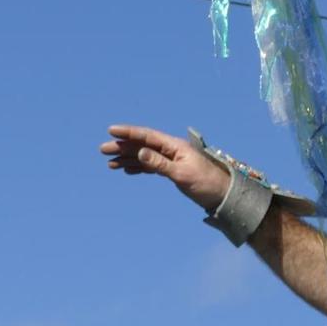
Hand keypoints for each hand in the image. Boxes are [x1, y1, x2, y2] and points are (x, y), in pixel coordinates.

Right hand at [101, 124, 230, 210]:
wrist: (223, 195)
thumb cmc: (206, 183)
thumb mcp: (182, 173)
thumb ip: (160, 163)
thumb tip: (140, 152)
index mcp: (175, 146)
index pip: (148, 136)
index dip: (129, 132)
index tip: (111, 130)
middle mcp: (172, 150)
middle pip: (143, 145)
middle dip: (123, 147)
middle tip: (103, 150)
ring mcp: (172, 160)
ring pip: (145, 156)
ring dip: (128, 158)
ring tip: (110, 163)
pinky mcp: (173, 170)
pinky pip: (151, 166)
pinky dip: (138, 167)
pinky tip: (126, 170)